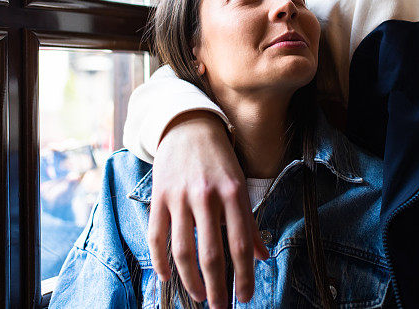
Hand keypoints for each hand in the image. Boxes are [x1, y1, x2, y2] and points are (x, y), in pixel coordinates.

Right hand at [148, 111, 268, 307]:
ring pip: (183, 251)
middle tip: (220, 307)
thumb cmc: (219, 160)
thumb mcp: (240, 184)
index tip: (245, 297)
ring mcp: (180, 197)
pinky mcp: (158, 197)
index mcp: (233, 192)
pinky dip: (161, 262)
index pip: (240, 244)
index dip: (244, 275)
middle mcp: (206, 196)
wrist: (188, 127)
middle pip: (211, 253)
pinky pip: (157, 237)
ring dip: (191, 281)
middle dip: (217, 286)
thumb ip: (249, 222)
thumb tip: (261, 256)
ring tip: (200, 296)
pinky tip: (168, 278)